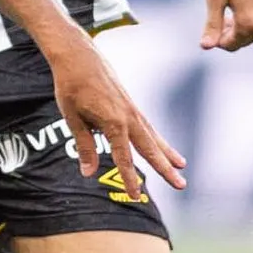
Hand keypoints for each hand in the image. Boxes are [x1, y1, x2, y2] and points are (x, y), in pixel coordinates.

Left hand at [44, 32, 184, 198]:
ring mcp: (132, 109)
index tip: (136, 196)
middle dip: (165, 168)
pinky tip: (161, 145)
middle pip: (149, 148)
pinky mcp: (130, 103)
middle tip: (181, 185)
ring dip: (167, 153)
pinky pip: (147, 125)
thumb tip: (88, 173)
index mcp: (113, 122)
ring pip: (153, 136)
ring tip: (181, 167)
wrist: (78, 56)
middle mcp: (128, 116)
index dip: (130, 178)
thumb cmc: (71, 86)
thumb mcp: (72, 118)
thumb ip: (84, 146)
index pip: (124, 158)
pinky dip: (157, 138)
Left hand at [201, 0, 252, 50]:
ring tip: (238, 6)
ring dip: (251, 22)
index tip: (216, 26)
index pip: (233, 45)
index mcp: (250, 24)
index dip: (220, 39)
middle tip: (225, 16)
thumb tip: (206, 47)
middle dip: (235, 32)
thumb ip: (212, 24)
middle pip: (249, 38)